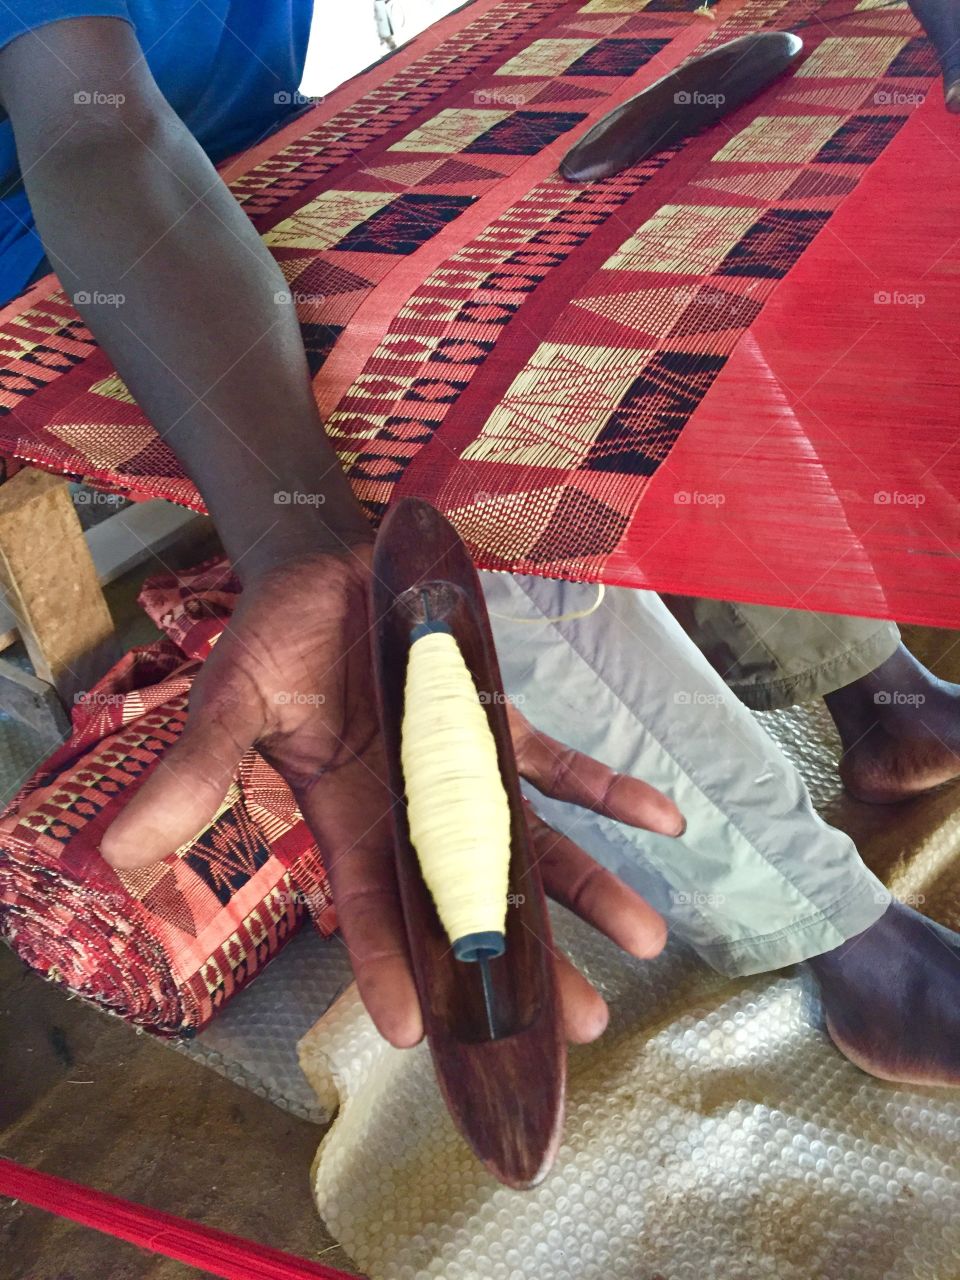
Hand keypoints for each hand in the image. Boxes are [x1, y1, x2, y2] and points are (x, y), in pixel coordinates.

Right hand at [101, 548, 683, 1045]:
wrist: (325, 568)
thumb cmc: (274, 639)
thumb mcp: (228, 703)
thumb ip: (194, 774)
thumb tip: (120, 851)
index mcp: (347, 818)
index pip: (372, 907)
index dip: (391, 968)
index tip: (418, 1036)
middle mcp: (414, 810)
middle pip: (475, 897)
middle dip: (524, 958)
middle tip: (579, 1026)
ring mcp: (461, 770)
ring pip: (530, 841)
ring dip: (587, 887)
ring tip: (645, 939)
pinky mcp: (494, 722)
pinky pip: (558, 762)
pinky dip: (608, 788)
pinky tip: (663, 820)